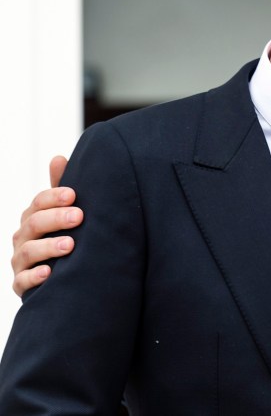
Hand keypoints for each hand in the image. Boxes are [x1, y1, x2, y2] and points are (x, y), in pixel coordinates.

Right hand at [11, 156, 82, 296]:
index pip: (38, 203)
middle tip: (79, 217)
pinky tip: (49, 272)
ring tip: (70, 245)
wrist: (61, 276)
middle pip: (34, 224)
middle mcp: (23, 238)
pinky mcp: (21, 284)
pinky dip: (34, 277)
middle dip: (56, 219)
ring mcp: (20, 261)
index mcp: (33, 217)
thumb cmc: (62, 236)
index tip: (73, 194)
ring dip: (48, 247)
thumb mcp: (63, 212)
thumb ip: (60, 189)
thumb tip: (57, 157)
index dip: (53, 197)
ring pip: (28, 251)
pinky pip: (22, 281)